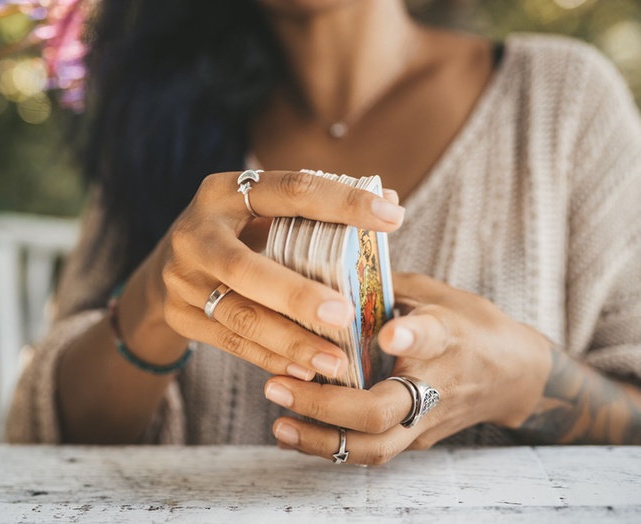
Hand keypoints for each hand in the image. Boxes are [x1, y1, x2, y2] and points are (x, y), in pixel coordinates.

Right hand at [128, 170, 404, 380]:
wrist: (164, 268)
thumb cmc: (236, 234)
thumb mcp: (263, 212)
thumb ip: (318, 210)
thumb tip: (391, 199)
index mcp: (225, 192)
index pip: (290, 190)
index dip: (343, 203)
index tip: (393, 218)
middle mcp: (196, 233)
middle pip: (247, 268)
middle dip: (298, 295)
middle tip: (345, 315)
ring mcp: (182, 278)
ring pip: (240, 315)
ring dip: (290, 342)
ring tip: (336, 362)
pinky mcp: (179, 315)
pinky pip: (231, 342)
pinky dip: (271, 358)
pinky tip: (305, 372)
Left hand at [263, 273, 551, 464]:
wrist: (515, 376)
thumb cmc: (467, 323)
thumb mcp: (434, 292)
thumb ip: (384, 285)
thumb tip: (324, 265)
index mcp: (446, 335)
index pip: (430, 337)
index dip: (409, 336)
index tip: (388, 332)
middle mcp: (436, 383)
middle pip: (382, 410)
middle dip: (325, 404)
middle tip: (278, 387)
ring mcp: (426, 420)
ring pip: (373, 446)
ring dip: (320, 438)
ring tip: (279, 423)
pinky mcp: (414, 440)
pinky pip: (370, 452)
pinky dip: (329, 447)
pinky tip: (290, 434)